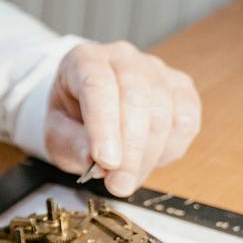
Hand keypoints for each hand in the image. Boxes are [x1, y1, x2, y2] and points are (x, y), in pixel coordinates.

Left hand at [42, 40, 200, 196]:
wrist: (88, 108)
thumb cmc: (71, 119)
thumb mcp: (56, 135)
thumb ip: (72, 145)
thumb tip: (94, 160)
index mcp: (85, 60)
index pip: (98, 86)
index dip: (104, 126)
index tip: (106, 162)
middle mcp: (122, 58)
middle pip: (136, 98)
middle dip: (130, 150)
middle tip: (119, 184)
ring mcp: (156, 70)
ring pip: (163, 112)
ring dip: (147, 155)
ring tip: (127, 179)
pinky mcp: (180, 87)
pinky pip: (186, 121)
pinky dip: (170, 149)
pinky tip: (148, 160)